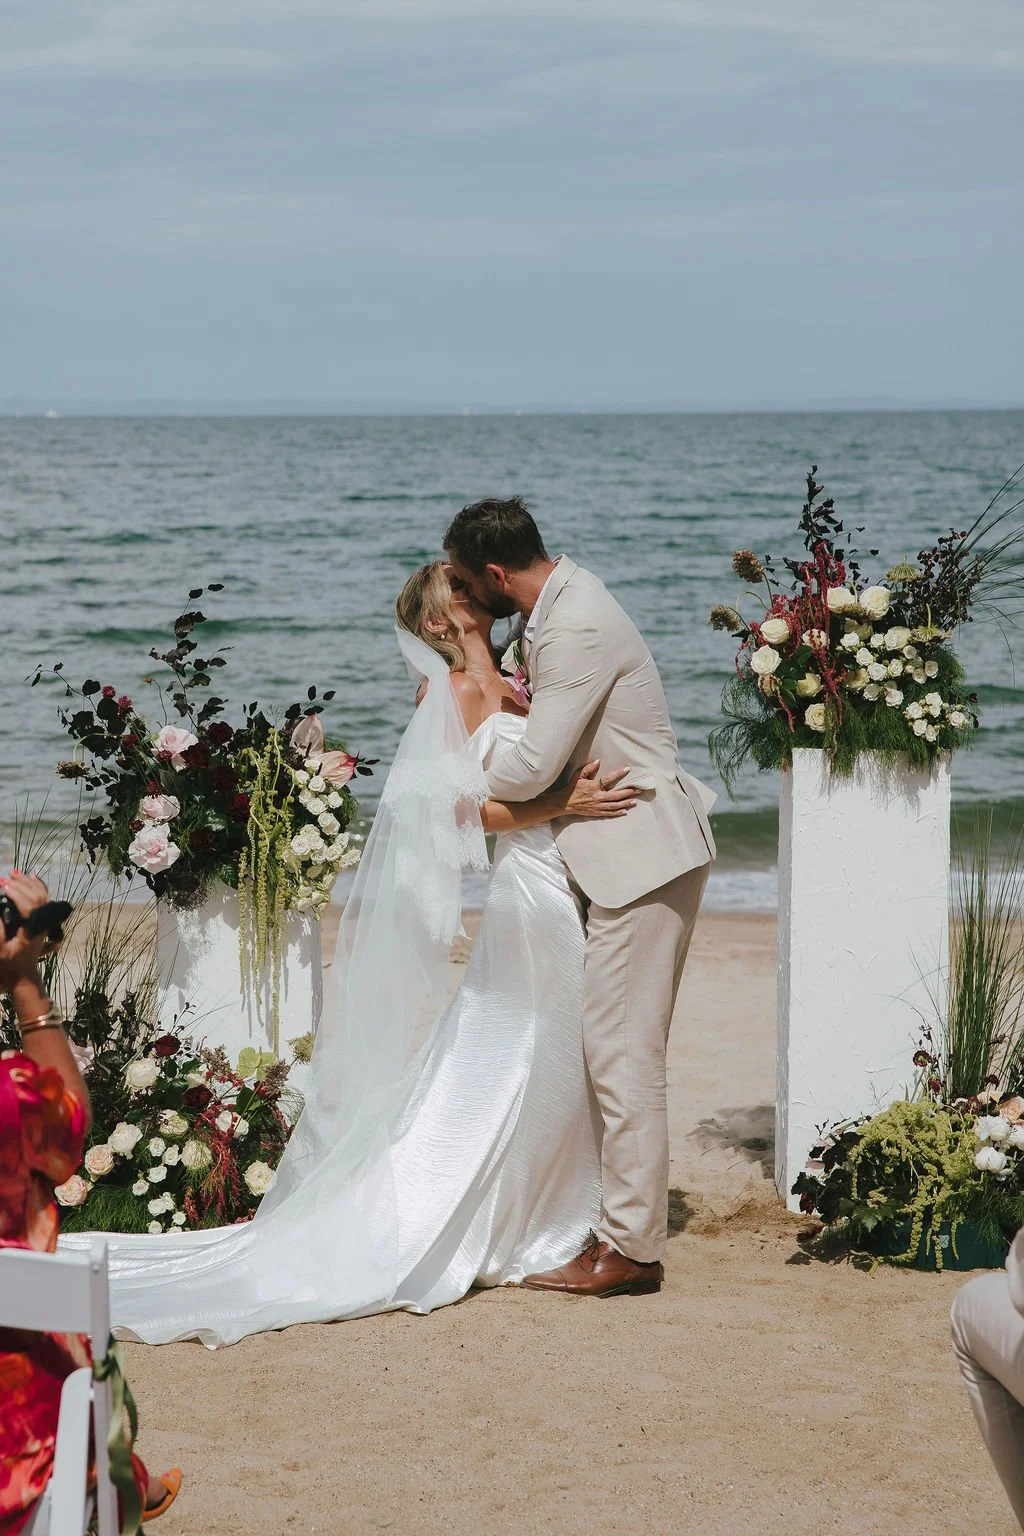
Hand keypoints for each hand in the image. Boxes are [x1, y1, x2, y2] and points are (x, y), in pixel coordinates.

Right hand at [0, 872, 55, 992]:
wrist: (23, 974)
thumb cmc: (8, 963)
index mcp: (31, 931)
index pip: (29, 906)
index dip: (17, 894)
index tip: (3, 887)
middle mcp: (41, 923)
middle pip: (37, 897)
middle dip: (21, 885)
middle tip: (4, 878)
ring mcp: (44, 921)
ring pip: (42, 895)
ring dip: (28, 883)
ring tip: (13, 873)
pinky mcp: (43, 919)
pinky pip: (45, 898)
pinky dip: (39, 885)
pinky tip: (31, 876)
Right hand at [563, 761, 638, 819]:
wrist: (565, 803)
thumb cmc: (572, 788)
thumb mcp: (578, 776)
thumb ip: (588, 769)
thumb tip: (598, 761)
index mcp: (593, 786)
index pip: (608, 779)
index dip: (618, 774)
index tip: (627, 770)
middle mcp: (597, 797)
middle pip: (615, 795)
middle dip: (628, 792)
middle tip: (638, 790)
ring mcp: (597, 806)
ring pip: (614, 805)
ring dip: (625, 803)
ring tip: (635, 801)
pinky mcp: (596, 813)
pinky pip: (609, 813)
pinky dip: (617, 813)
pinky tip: (625, 811)